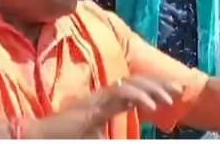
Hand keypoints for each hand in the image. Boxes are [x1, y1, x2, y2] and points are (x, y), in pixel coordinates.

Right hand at [28, 76, 184, 137]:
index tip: (175, 92)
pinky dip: (137, 98)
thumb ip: (111, 129)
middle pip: (138, 81)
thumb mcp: (96, 135)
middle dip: (161, 83)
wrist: (39, 138)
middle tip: (180, 89)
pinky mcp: (93, 106)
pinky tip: (150, 106)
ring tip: (170, 99)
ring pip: (132, 84)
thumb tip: (130, 131)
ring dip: (153, 90)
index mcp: (107, 101)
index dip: (156, 87)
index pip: (136, 88)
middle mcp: (104, 96)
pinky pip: (120, 95)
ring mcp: (98, 99)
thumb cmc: (65, 138)